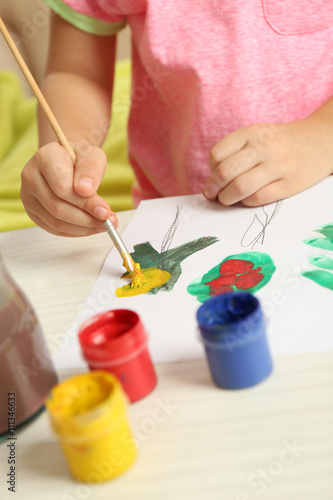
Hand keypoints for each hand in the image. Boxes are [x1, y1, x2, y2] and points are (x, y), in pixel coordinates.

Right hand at [21, 142, 116, 235]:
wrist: (66, 161)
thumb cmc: (80, 158)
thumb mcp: (92, 156)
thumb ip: (91, 171)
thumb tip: (86, 191)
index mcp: (44, 158)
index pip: (62, 187)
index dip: (85, 203)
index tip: (105, 211)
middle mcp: (31, 177)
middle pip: (58, 208)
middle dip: (87, 219)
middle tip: (108, 221)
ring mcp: (28, 197)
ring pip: (56, 222)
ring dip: (84, 228)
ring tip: (104, 224)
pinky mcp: (33, 212)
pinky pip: (55, 229)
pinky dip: (76, 232)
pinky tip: (91, 227)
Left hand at [203, 117, 332, 205]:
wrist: (320, 141)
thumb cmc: (280, 142)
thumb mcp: (257, 134)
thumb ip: (235, 152)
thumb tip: (211, 183)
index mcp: (252, 133)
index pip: (217, 154)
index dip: (210, 169)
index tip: (214, 175)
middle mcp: (264, 148)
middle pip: (225, 172)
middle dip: (213, 188)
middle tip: (212, 194)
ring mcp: (278, 166)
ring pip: (240, 187)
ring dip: (226, 198)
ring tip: (226, 199)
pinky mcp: (289, 184)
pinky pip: (259, 198)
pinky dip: (246, 202)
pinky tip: (247, 199)